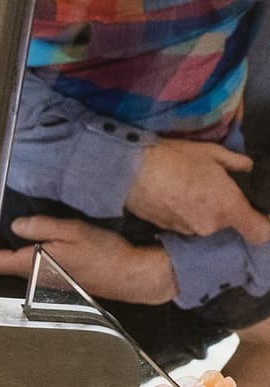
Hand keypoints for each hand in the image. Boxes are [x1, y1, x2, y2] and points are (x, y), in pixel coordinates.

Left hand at [0, 216, 177, 303]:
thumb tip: (17, 225)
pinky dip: (37, 255)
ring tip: (23, 231)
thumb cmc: (106, 255)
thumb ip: (40, 227)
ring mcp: (46, 281)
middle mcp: (35, 278)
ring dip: (20, 249)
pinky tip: (48, 243)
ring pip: (23, 264)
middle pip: (6, 262)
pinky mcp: (59, 281)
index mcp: (32, 264)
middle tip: (0, 224)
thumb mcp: (72, 232)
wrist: (132, 276)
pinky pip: (38, 266)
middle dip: (1, 245)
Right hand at [124, 138, 266, 241]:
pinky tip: (172, 196)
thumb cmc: (175, 158)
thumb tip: (247, 167)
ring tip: (188, 190)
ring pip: (205, 224)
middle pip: (228, 224)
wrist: (129, 170)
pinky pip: (186, 224)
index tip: (257, 212)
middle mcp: (210, 226)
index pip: (261, 233)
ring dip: (202, 212)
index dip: (263, 224)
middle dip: (225, 209)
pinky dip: (184, 214)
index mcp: (229, 208)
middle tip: (212, 187)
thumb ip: (236, 163)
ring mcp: (187, 231)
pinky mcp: (167, 230)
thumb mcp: (212, 153)